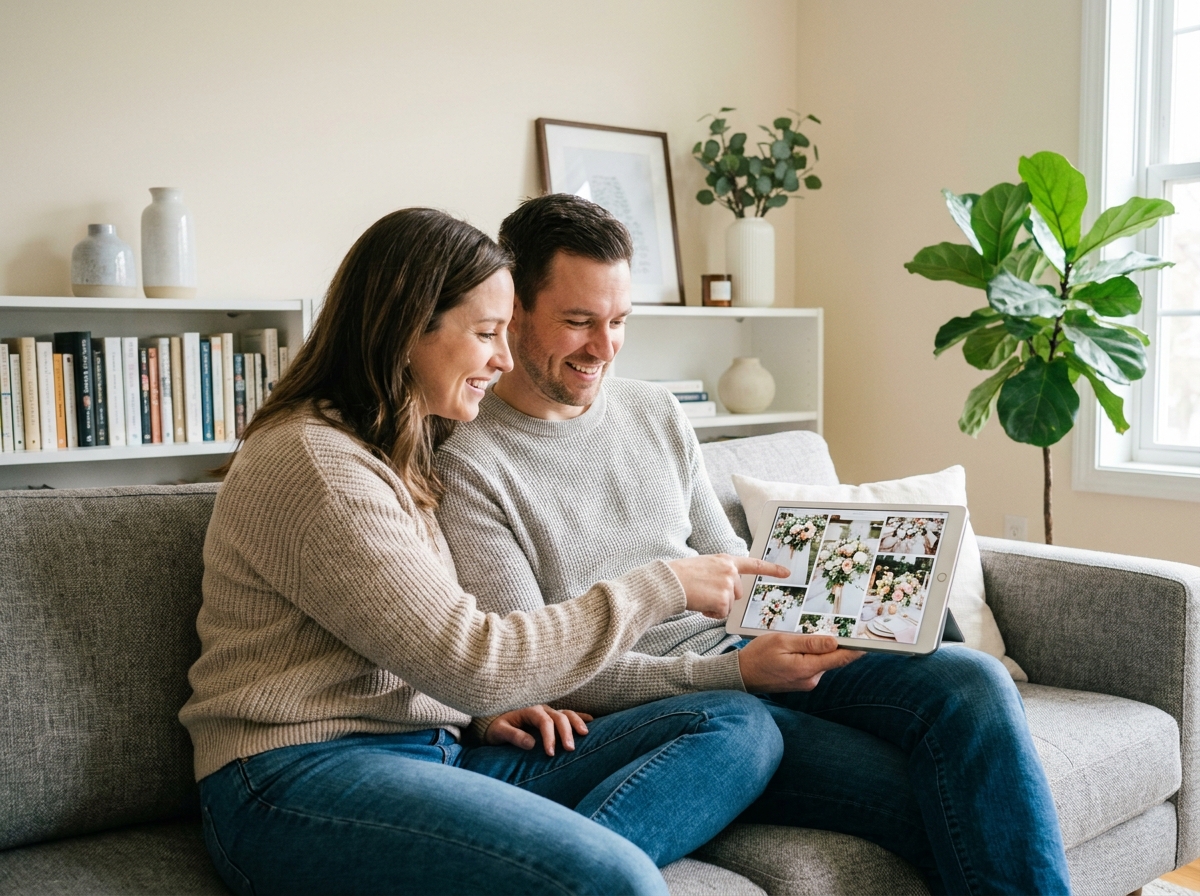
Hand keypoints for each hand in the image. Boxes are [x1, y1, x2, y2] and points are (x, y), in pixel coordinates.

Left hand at [484, 705, 592, 756]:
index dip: (549, 736)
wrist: (496, 723)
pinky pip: (569, 714)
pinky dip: (581, 716)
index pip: (544, 721)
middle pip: (559, 717)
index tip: (551, 753)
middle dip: (566, 732)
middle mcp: (542, 709)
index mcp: (529, 711)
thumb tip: (531, 744)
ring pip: (567, 713)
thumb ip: (513, 736)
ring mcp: (549, 712)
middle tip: (570, 749)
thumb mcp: (499, 732)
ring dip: (577, 723)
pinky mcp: (552, 717)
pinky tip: (591, 721)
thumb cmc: (497, 728)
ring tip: (585, 735)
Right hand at [667, 554, 790, 618]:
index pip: (754, 564)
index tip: (787, 572)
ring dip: (716, 605)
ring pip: (729, 604)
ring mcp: (728, 585)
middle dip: (724, 597)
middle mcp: (730, 571)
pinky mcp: (723, 600)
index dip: (771, 569)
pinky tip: (700, 604)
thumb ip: (721, 573)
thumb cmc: (682, 575)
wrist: (670, 582)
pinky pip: (721, 613)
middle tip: (705, 592)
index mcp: (726, 560)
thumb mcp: (705, 566)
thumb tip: (729, 591)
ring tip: (700, 596)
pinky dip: (711, 613)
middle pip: (738, 593)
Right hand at [737, 632, 863, 691]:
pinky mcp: (802, 682)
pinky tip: (794, 650)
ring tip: (797, 640)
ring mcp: (807, 682)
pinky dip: (810, 656)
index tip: (870, 641)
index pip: (840, 658)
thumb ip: (809, 643)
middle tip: (826, 627)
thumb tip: (835, 642)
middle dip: (832, 644)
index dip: (856, 649)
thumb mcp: (782, 642)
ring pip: (822, 661)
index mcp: (807, 668)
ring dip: (818, 650)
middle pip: (832, 658)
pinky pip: (813, 666)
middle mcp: (811, 679)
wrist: (741, 675)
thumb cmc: (759, 655)